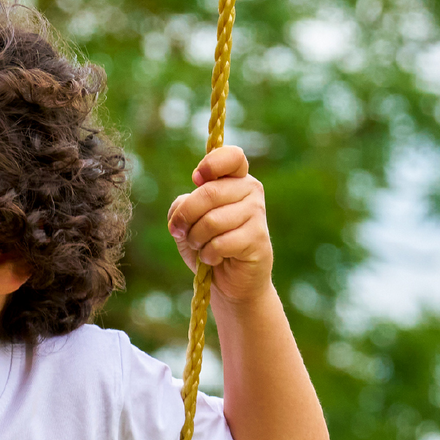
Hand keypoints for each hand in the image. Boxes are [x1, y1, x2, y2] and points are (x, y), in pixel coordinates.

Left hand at [166, 145, 271, 303]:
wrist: (231, 283)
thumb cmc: (209, 246)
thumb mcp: (187, 223)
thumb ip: (182, 206)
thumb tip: (184, 204)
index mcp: (235, 179)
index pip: (231, 157)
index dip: (211, 164)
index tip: (196, 178)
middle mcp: (250, 190)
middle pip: (209, 193)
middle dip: (186, 217)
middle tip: (181, 232)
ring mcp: (257, 213)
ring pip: (212, 221)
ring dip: (196, 239)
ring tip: (202, 247)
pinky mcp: (258, 238)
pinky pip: (220, 243)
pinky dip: (208, 255)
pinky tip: (215, 259)